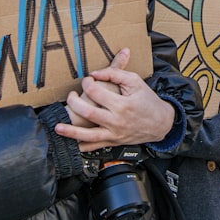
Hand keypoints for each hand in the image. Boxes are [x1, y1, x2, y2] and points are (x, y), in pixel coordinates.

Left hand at [55, 48, 175, 151]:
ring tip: (57, 127)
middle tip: (71, 96)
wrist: (161, 123)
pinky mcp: (113, 142)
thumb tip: (95, 73)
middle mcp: (116, 121)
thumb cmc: (147, 101)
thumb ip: (115, 73)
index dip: (87, 84)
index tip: (87, 80)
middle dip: (74, 103)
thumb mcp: (135, 81)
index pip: (96, 92)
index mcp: (122, 105)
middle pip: (89, 113)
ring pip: (88, 136)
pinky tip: (71, 143)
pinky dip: (81, 147)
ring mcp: (114, 134)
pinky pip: (94, 147)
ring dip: (71, 132)